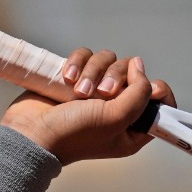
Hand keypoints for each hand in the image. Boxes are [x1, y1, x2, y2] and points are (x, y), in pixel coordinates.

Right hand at [0, 52, 174, 165]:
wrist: (32, 134)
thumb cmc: (74, 134)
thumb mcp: (116, 118)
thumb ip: (138, 93)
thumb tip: (140, 66)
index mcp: (133, 128)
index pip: (159, 102)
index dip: (157, 90)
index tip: (150, 87)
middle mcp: (116, 109)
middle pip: (132, 74)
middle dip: (116, 78)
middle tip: (101, 94)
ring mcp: (95, 93)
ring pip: (107, 61)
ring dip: (93, 71)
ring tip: (78, 91)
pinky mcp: (76, 79)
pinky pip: (85, 56)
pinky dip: (77, 63)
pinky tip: (66, 79)